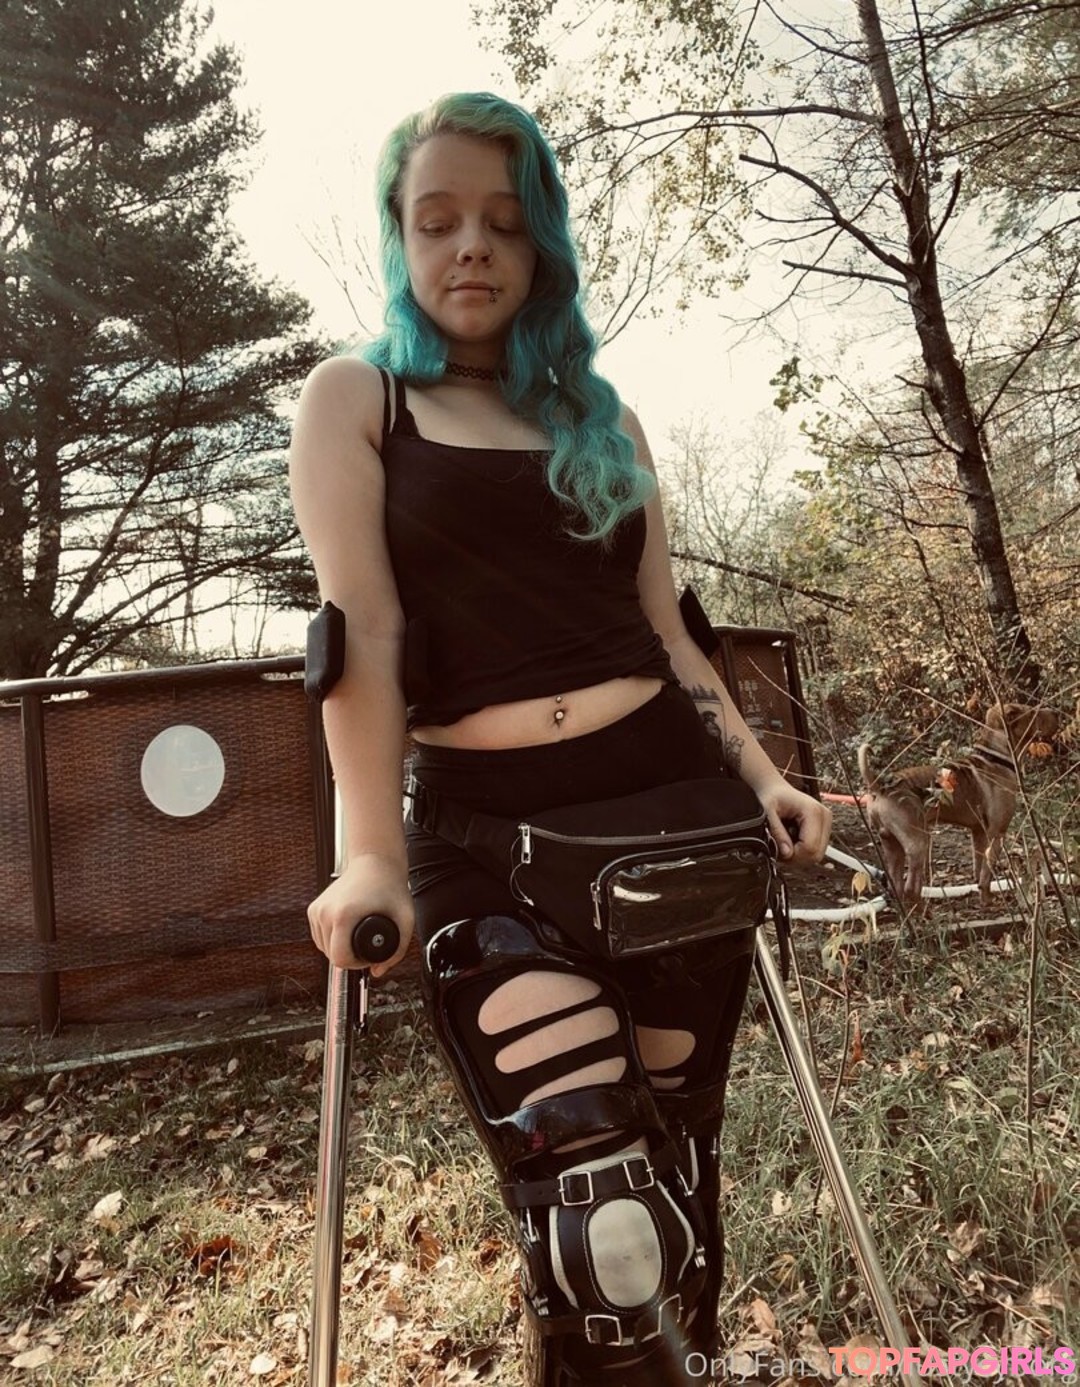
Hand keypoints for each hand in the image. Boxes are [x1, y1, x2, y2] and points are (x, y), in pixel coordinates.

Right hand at [306, 853, 413, 976]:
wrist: (375, 860)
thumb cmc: (389, 885)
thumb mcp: (405, 920)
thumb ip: (397, 952)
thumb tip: (378, 972)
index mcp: (343, 915)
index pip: (340, 959)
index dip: (357, 964)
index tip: (369, 956)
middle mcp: (325, 912)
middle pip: (330, 955)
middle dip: (350, 957)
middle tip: (366, 946)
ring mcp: (317, 909)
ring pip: (322, 947)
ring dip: (339, 948)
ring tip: (357, 937)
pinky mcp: (313, 908)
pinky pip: (319, 936)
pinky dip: (331, 939)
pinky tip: (346, 932)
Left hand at [757, 779, 831, 866]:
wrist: (776, 789)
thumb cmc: (772, 796)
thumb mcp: (768, 813)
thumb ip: (777, 833)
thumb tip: (787, 853)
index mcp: (813, 811)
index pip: (810, 847)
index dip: (794, 855)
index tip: (779, 851)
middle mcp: (824, 816)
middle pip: (817, 854)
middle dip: (797, 857)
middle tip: (780, 851)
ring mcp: (826, 823)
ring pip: (818, 854)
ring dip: (800, 855)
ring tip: (785, 844)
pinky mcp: (824, 828)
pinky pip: (816, 849)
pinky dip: (803, 850)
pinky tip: (792, 842)